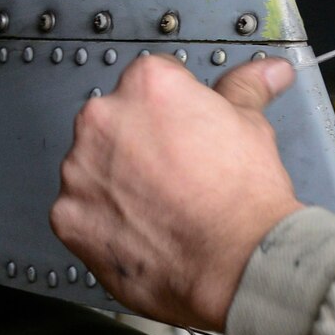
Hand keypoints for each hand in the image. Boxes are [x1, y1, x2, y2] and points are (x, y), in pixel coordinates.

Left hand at [50, 54, 305, 330]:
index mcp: (148, 86)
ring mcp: (80, 170)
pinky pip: (80, 212)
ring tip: (162, 206)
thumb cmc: (244, 198)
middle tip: (179, 171)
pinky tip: (142, 230)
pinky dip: (104, 221)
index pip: (151, 81)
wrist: (237, 262)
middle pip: (115, 122)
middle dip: (141, 143)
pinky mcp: (67, 218)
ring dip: (118, 182)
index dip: (175, 109)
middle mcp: (104, 119)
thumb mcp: (252, 127)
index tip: (187, 130)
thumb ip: (245, 89)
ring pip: (95, 167)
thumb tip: (267, 72)